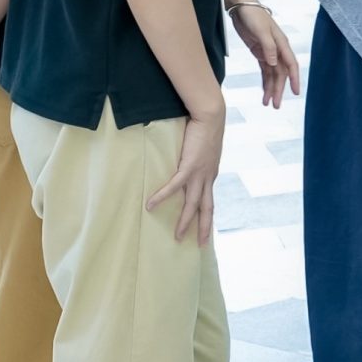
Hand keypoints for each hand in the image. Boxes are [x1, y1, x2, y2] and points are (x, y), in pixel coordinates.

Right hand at [146, 109, 224, 243]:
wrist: (210, 116)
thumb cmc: (203, 129)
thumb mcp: (201, 150)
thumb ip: (193, 160)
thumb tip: (183, 163)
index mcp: (210, 175)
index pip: (209, 201)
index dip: (206, 217)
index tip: (205, 231)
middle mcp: (207, 178)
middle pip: (206, 209)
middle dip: (202, 228)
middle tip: (199, 245)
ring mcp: (200, 173)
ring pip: (193, 204)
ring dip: (184, 221)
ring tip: (176, 236)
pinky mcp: (189, 166)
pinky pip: (174, 186)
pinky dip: (162, 196)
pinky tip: (150, 205)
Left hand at [227, 4, 301, 108]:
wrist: (241, 6)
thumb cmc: (253, 15)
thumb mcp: (260, 30)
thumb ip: (268, 47)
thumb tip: (275, 63)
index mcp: (281, 44)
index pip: (291, 65)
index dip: (294, 79)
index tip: (296, 92)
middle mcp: (277, 50)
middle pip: (281, 74)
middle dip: (279, 90)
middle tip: (275, 105)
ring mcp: (268, 51)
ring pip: (272, 74)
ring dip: (271, 88)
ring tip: (268, 103)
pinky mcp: (259, 52)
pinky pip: (264, 70)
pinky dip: (264, 81)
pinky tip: (263, 91)